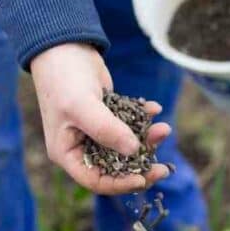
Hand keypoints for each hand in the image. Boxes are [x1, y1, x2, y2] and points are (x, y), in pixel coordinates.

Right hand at [30, 43, 170, 194]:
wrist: (65, 46)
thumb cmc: (64, 79)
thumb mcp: (83, 106)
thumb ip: (107, 130)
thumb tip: (133, 151)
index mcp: (68, 153)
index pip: (96, 180)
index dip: (120, 184)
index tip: (143, 179)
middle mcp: (82, 146)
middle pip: (115, 168)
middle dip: (141, 166)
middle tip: (165, 167)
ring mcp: (96, 131)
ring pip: (127, 146)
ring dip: (147, 139)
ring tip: (164, 127)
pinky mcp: (109, 115)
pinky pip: (130, 125)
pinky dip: (143, 119)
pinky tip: (154, 108)